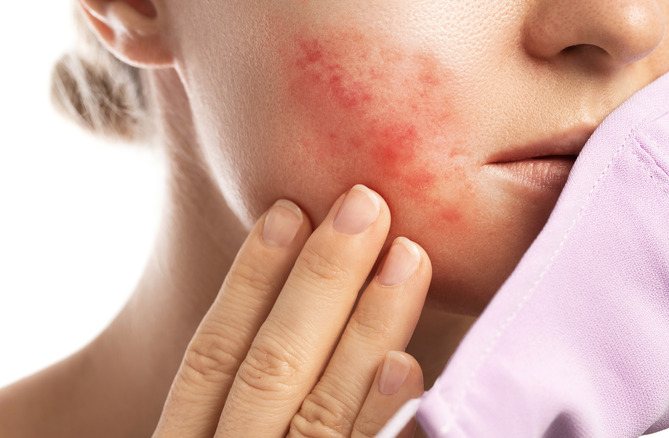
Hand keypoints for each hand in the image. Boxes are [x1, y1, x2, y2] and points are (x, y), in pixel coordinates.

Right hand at [151, 184, 430, 437]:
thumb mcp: (222, 434)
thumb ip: (242, 395)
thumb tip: (301, 296)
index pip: (211, 358)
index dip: (248, 280)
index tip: (287, 211)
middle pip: (270, 368)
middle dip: (319, 280)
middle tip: (364, 202)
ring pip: (320, 412)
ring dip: (367, 328)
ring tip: (408, 256)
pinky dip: (381, 421)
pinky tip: (404, 367)